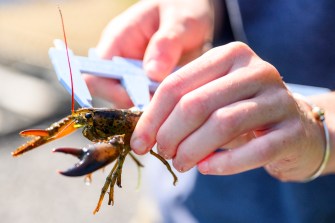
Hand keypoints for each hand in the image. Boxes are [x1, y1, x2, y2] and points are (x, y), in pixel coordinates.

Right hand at [84, 0, 213, 107]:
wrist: (193, 12)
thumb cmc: (183, 8)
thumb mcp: (180, 20)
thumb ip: (167, 42)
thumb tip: (152, 73)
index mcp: (118, 39)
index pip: (95, 74)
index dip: (110, 91)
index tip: (139, 99)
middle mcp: (120, 60)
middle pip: (110, 94)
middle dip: (134, 102)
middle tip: (162, 103)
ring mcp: (134, 73)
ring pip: (130, 101)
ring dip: (148, 105)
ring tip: (172, 100)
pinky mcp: (149, 83)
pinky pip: (147, 100)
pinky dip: (159, 104)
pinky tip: (175, 100)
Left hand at [130, 42, 326, 181]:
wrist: (294, 127)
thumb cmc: (242, 113)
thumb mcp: (211, 99)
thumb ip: (181, 107)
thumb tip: (144, 132)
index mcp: (229, 56)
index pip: (176, 84)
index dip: (152, 117)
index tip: (139, 143)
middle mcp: (256, 70)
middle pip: (196, 104)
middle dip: (170, 134)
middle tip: (163, 153)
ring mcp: (278, 99)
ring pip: (222, 124)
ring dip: (192, 150)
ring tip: (181, 163)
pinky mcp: (292, 130)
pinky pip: (254, 150)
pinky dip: (225, 164)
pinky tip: (206, 169)